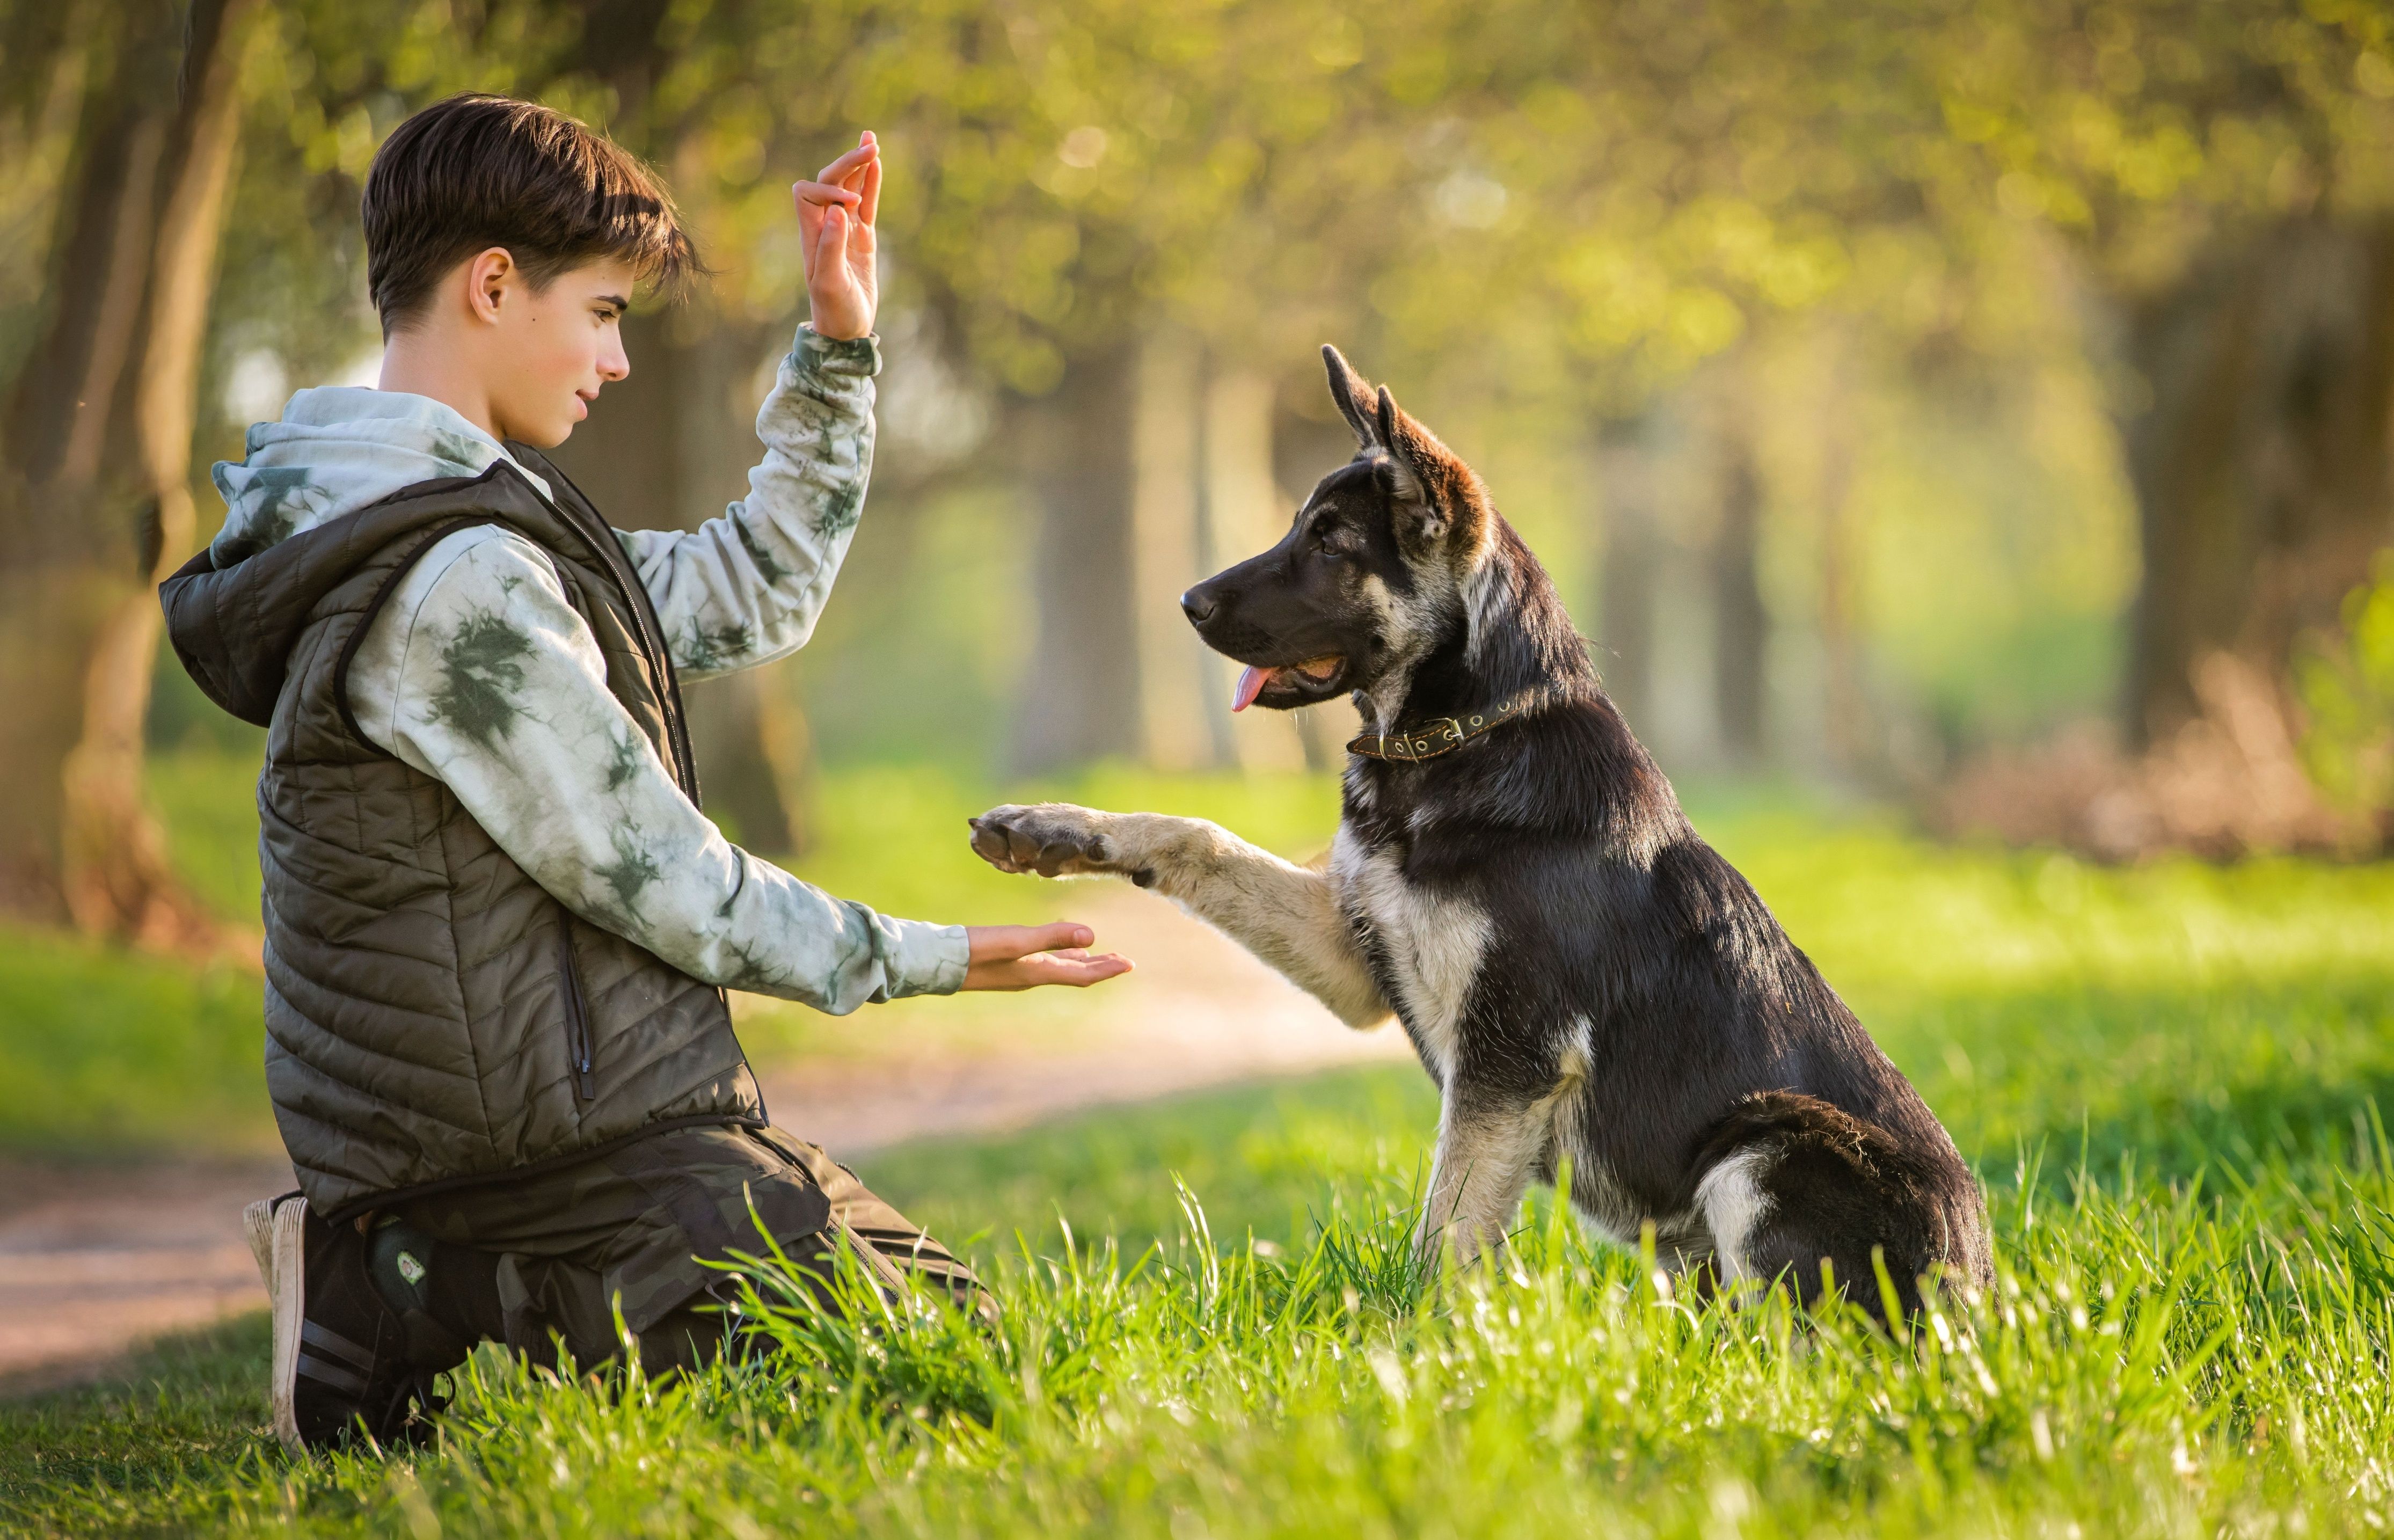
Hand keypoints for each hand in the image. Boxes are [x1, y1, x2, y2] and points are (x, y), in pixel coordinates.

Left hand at [795, 131, 880, 339]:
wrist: (846, 330)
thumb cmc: (835, 311)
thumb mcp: (832, 283)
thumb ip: (831, 246)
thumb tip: (836, 210)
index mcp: (811, 235)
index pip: (809, 193)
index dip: (828, 190)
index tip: (850, 208)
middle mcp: (824, 226)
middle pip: (828, 180)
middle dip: (847, 162)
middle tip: (871, 145)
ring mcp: (844, 230)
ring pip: (848, 187)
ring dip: (858, 164)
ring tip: (871, 139)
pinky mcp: (861, 237)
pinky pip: (865, 203)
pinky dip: (870, 183)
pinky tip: (876, 163)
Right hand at [961, 922, 1132, 991]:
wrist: (936, 961)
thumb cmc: (975, 950)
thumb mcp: (1016, 940)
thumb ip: (1052, 936)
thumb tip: (1093, 935)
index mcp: (1038, 973)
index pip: (1082, 975)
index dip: (1107, 969)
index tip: (1130, 965)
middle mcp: (1031, 975)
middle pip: (1075, 973)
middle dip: (1101, 966)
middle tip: (1124, 962)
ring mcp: (1017, 971)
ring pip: (1060, 968)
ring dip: (1082, 962)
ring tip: (1099, 955)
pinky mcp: (1005, 964)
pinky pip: (1043, 962)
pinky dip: (1060, 955)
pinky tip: (1058, 949)